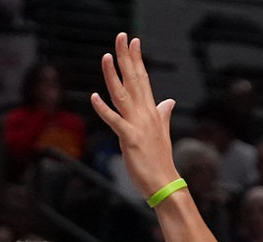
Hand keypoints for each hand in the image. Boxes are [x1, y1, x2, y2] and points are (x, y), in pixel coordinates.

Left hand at [91, 33, 179, 197]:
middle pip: (134, 80)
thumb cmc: (160, 160)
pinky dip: (103, 109)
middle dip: (127, 58)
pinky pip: (114, 121)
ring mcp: (137, 126)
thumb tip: (168, 102)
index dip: (137, 60)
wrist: (165, 183)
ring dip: (114, 76)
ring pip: (123, 95)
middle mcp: (145, 114)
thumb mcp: (161, 133)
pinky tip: (93, 96)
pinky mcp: (130, 139)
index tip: (133, 42)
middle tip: (121, 37)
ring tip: (106, 57)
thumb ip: (163, 114)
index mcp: (151, 112)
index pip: (143, 79)